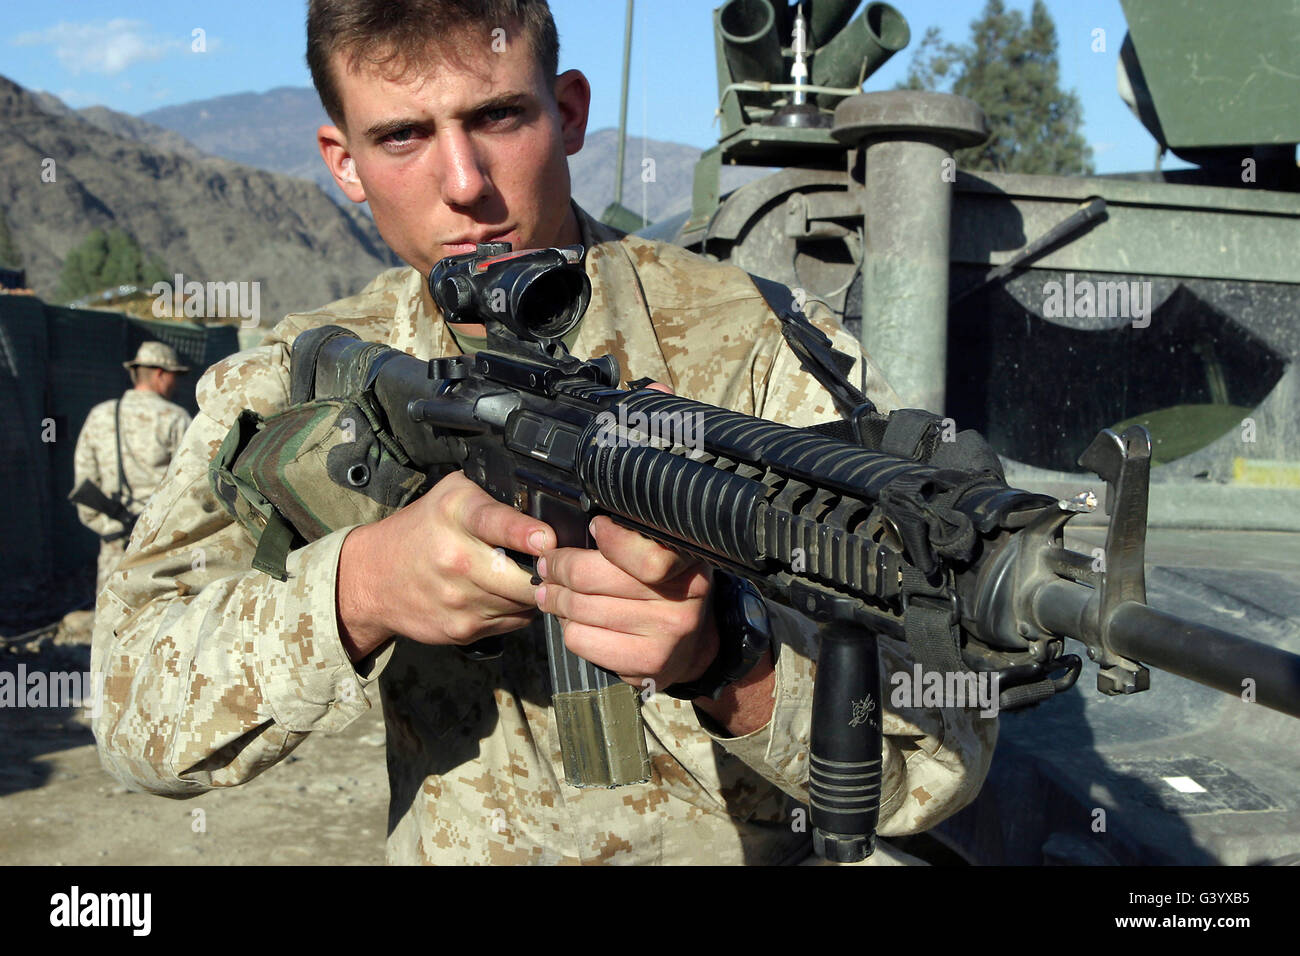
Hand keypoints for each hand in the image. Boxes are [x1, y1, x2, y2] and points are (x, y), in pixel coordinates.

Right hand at [337, 470, 553, 658]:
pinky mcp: (461, 630)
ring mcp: (459, 600)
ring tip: (524, 577)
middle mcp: (456, 559)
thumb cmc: (420, 530)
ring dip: (532, 592)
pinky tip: (502, 594)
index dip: (524, 532)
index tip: (546, 539)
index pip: (494, 524)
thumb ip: (494, 497)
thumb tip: (544, 506)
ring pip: (524, 603)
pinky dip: (516, 610)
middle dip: (546, 573)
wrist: (372, 579)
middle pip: (523, 578)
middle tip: (553, 565)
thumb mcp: (451, 495)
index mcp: (455, 515)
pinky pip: (513, 622)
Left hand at [531, 379, 719, 691]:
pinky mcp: (649, 666)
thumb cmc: (670, 568)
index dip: (609, 541)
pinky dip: (569, 629)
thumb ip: (654, 460)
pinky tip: (571, 616)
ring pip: (583, 611)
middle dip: (560, 567)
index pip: (646, 553)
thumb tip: (654, 392)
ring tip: (548, 585)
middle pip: (598, 582)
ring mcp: (669, 634)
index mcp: (691, 553)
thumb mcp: (669, 516)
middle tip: (547, 561)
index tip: (594, 528)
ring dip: (556, 597)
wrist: (695, 642)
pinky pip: (584, 641)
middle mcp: (686, 595)